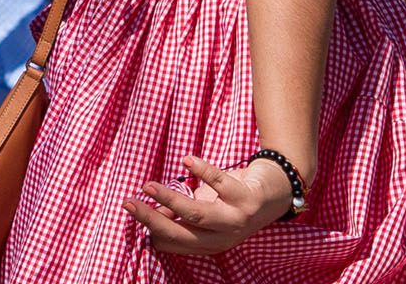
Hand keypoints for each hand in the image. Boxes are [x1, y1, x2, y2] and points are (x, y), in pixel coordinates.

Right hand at [128, 154, 296, 255]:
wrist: (277, 191)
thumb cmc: (234, 200)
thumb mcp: (207, 211)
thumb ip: (181, 215)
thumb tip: (152, 213)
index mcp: (208, 244)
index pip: (172, 243)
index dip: (150, 229)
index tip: (128, 213)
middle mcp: (222, 238)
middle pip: (180, 233)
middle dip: (151, 220)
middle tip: (128, 204)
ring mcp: (235, 220)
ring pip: (197, 214)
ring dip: (170, 200)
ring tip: (148, 187)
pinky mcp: (247, 199)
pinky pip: (221, 183)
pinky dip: (202, 171)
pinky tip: (186, 161)